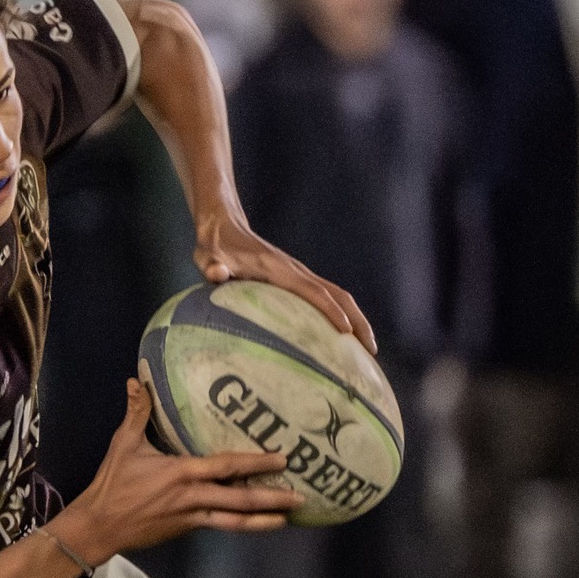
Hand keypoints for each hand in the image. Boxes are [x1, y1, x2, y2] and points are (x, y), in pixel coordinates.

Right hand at [51, 379, 299, 563]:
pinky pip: (221, 526)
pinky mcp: (187, 529)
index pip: (226, 467)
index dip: (255, 463)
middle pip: (239, 499)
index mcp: (182, 472)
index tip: (281, 458)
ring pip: (234, 520)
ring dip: (263, 518)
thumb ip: (137, 412)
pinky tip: (259, 522)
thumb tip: (137, 379)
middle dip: (271, 497)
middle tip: (300, 496)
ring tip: (289, 516)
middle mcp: (193, 496)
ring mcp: (192, 517)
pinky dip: (242, 525)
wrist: (100, 525)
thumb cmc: (114, 483)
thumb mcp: (124, 444)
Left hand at [193, 205, 376, 355]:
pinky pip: (327, 298)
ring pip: (338, 296)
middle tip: (371, 352)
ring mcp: (300, 275)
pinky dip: (342, 315)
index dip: (330, 311)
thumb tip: (216, 273)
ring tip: (367, 351)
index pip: (314, 292)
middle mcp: (297, 272)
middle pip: (339, 295)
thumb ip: (211, 266)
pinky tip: (341, 340)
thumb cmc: (214, 247)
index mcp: (280, 270)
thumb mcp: (208, 257)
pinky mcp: (297, 280)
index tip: (345, 333)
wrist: (223, 225)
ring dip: (356, 319)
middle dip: (358, 321)